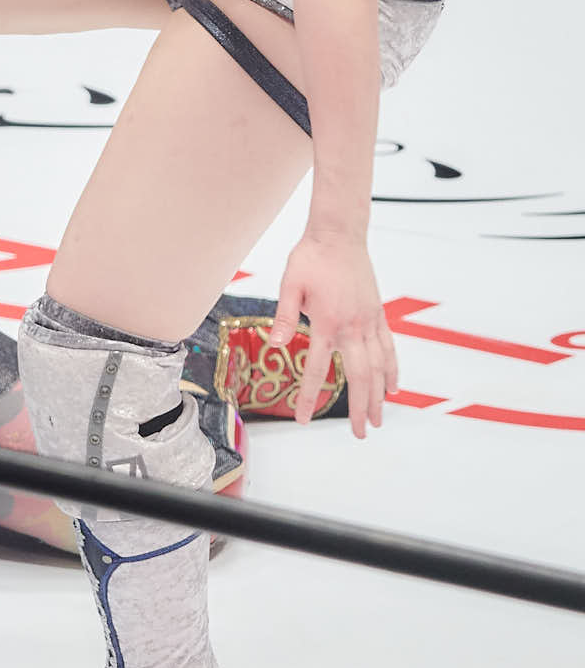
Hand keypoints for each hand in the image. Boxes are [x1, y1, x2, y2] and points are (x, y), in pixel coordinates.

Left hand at [268, 231, 396, 437]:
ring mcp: (369, 321)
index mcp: (327, 323)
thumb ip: (283, 317)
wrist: (339, 234)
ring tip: (380, 419)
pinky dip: (393, 369)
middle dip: (361, 408)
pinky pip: (389, 348)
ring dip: (380, 395)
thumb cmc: (311, 257)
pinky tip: (394, 385)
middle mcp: (353, 327)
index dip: (309, 396)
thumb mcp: (289, 285)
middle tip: (362, 433)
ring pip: (380, 367)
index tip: (303, 418)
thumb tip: (274, 345)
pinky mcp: (378, 313)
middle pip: (360, 377)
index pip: (316, 369)